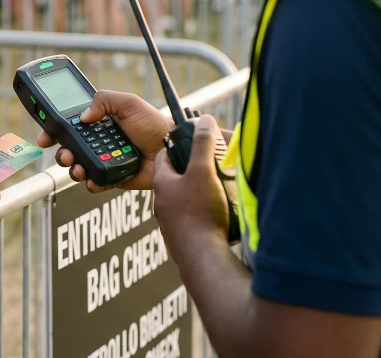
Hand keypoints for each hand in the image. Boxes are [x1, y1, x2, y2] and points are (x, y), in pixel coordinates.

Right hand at [37, 90, 172, 192]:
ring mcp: (105, 161)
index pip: (71, 126)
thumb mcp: (129, 103)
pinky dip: (90, 183)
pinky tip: (92, 179)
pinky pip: (95, 183)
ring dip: (72, 168)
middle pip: (70, 149)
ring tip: (77, 167)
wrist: (171, 148)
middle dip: (61, 153)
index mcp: (100, 123)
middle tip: (65, 154)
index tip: (46, 136)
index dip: (55, 131)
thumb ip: (105, 100)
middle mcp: (99, 142)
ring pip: (78, 167)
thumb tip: (83, 116)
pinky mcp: (112, 178)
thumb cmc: (154, 123)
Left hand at [152, 115, 230, 260]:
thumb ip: (202, 144)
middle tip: (211, 166)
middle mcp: (162, 203)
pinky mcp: (183, 239)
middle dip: (191, 170)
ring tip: (218, 190)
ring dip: (198, 193)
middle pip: (174, 179)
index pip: (163, 156)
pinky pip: (192, 220)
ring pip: (183, 200)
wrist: (203, 258)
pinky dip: (203, 213)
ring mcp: (171, 223)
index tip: (191, 142)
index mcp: (162, 184)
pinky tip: (218, 214)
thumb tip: (204, 121)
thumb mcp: (203, 171)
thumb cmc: (200, 213)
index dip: (177, 146)